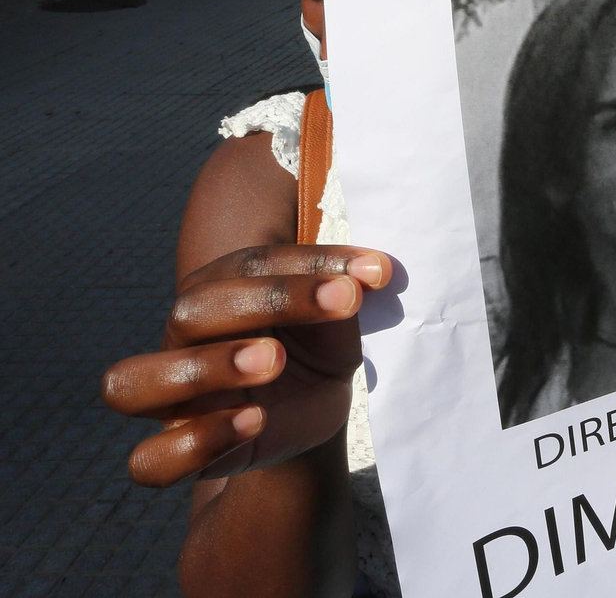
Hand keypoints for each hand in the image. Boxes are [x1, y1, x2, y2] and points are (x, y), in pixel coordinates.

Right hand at [101, 246, 392, 487]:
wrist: (311, 409)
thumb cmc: (314, 348)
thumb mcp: (335, 318)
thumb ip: (343, 293)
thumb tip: (372, 272)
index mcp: (219, 292)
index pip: (248, 266)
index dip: (309, 266)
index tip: (369, 275)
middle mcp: (184, 338)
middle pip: (189, 312)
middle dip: (261, 304)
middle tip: (331, 306)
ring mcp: (172, 398)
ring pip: (131, 383)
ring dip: (206, 368)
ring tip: (274, 363)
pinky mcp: (178, 451)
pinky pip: (150, 459)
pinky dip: (195, 443)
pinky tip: (255, 422)